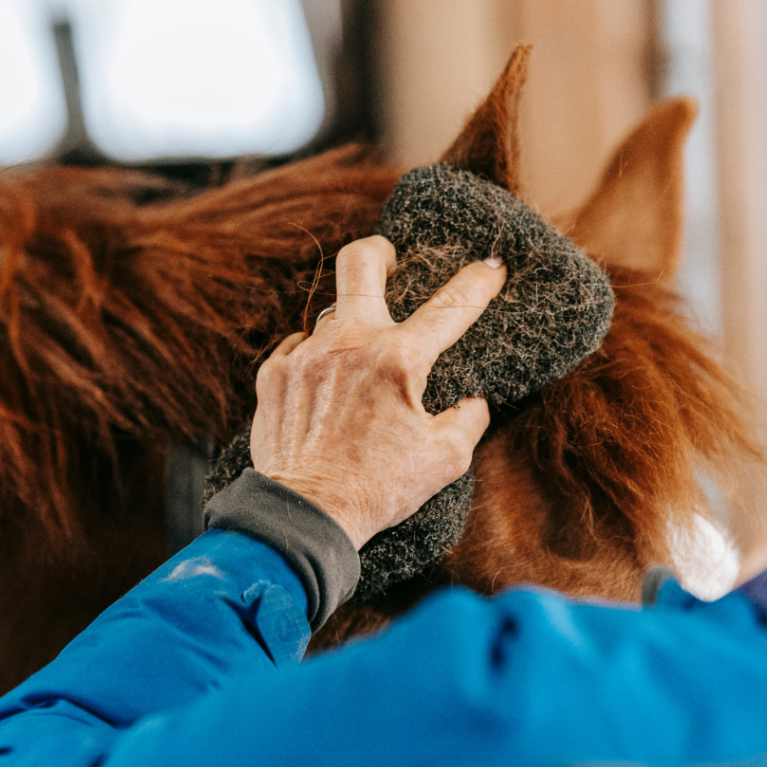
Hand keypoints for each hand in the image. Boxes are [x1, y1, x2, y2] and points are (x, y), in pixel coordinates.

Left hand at [250, 235, 506, 549]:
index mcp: (397, 360)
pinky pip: (297, 348)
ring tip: (356, 363)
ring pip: (328, 315)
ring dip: (348, 329)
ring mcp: (304, 355)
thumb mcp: (444, 459)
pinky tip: (323, 387)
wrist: (306, 514)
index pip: (450, 306)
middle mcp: (347, 344)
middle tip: (390, 261)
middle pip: (360, 261)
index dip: (478, 282)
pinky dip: (315, 360)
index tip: (492, 267)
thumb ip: (468, 419)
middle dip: (380, 252)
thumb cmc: (378, 488)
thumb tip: (472, 401)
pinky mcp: (273, 375)